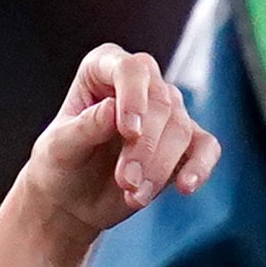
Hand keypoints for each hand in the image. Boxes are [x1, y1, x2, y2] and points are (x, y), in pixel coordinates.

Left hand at [12, 44, 216, 244]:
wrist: (73, 199)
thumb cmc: (60, 163)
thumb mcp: (59, 147)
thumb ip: (84, 127)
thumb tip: (113, 110)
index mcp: (104, 67)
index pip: (131, 70)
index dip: (134, 97)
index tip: (128, 132)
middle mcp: (140, 83)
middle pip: (161, 103)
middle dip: (146, 148)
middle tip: (125, 182)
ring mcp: (166, 112)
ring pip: (181, 129)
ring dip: (160, 167)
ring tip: (134, 197)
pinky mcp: (185, 143)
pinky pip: (206, 148)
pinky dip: (200, 167)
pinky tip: (185, 187)